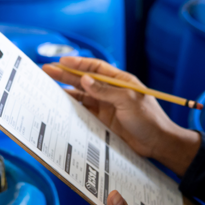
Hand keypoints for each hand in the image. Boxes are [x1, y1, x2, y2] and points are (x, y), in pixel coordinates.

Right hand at [43, 56, 200, 175]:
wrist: (157, 144)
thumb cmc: (149, 119)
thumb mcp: (128, 101)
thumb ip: (105, 90)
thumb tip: (84, 79)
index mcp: (120, 81)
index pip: (96, 67)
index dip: (79, 63)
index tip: (62, 61)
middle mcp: (111, 92)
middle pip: (85, 81)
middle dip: (66, 75)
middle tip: (47, 70)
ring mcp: (106, 107)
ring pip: (82, 96)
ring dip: (66, 91)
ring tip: (48, 86)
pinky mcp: (102, 121)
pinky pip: (84, 112)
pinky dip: (72, 108)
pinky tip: (60, 104)